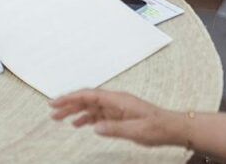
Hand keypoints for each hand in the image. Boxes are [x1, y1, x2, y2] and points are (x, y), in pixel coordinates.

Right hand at [49, 89, 181, 146]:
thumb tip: (94, 127)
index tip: (57, 101)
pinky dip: (86, 118)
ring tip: (59, 118)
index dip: (71, 97)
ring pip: (90, 106)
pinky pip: (98, 114)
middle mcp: (115, 101)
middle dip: (68, 103)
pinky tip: (78, 124)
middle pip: (87, 99)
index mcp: (118, 100)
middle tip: (52, 110)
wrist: (173, 127)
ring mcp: (116, 108)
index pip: (90, 95)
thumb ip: (114, 129)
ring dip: (75, 111)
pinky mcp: (119, 116)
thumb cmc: (158, 127)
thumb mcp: (136, 131)